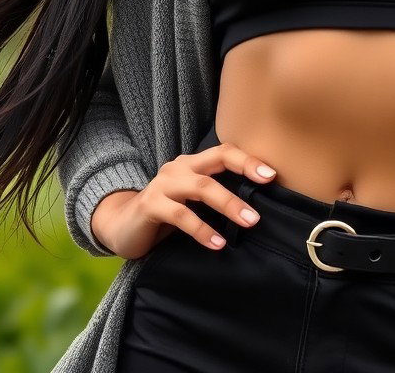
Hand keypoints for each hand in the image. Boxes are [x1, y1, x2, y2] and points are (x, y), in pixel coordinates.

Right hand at [91, 140, 277, 259]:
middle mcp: (179, 168)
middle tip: (268, 191)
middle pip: (216, 161)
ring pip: (202, 187)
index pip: (225, 152)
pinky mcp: (150, 205)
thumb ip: (215, 198)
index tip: (272, 175)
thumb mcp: (192, 202)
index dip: (248, 161)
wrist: (121, 226)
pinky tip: (218, 243)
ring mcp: (163, 184)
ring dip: (229, 204)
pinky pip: (181, 214)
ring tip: (250, 222)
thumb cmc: (166, 215)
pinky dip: (202, 229)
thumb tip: (258, 209)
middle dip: (245, 174)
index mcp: (192, 164)